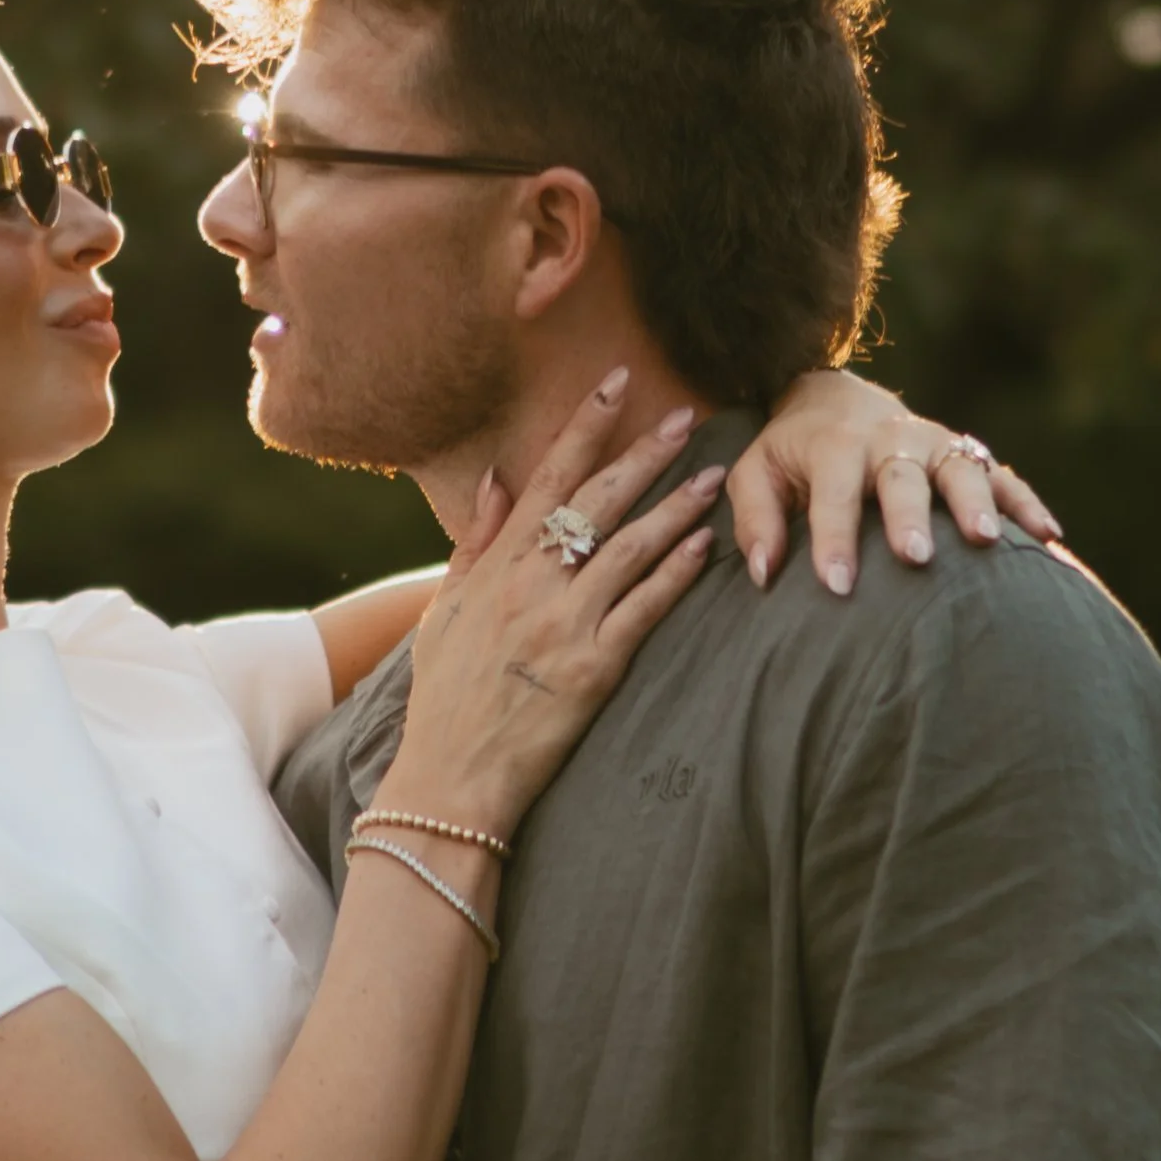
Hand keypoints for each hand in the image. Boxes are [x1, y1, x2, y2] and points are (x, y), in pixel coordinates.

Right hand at [393, 376, 721, 834]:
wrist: (450, 778)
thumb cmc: (446, 698)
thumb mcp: (443, 610)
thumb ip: (474, 541)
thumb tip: (497, 475)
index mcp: (497, 565)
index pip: (548, 476)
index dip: (585, 425)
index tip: (616, 383)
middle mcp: (531, 584)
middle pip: (598, 501)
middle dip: (645, 452)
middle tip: (687, 415)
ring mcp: (563, 625)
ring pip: (630, 548)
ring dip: (676, 507)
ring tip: (717, 476)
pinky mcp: (592, 669)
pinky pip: (644, 610)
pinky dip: (675, 574)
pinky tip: (706, 547)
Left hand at [725, 368, 1061, 596]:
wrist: (838, 400)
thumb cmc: (792, 453)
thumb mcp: (758, 473)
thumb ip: (754, 518)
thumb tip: (763, 575)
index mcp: (835, 444)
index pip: (834, 493)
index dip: (834, 539)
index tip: (836, 586)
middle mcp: (890, 441)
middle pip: (903, 478)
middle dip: (909, 517)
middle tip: (914, 557)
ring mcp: (936, 445)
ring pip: (960, 470)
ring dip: (974, 503)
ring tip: (986, 540)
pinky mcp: (968, 454)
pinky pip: (1004, 477)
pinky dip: (1026, 503)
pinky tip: (1048, 537)